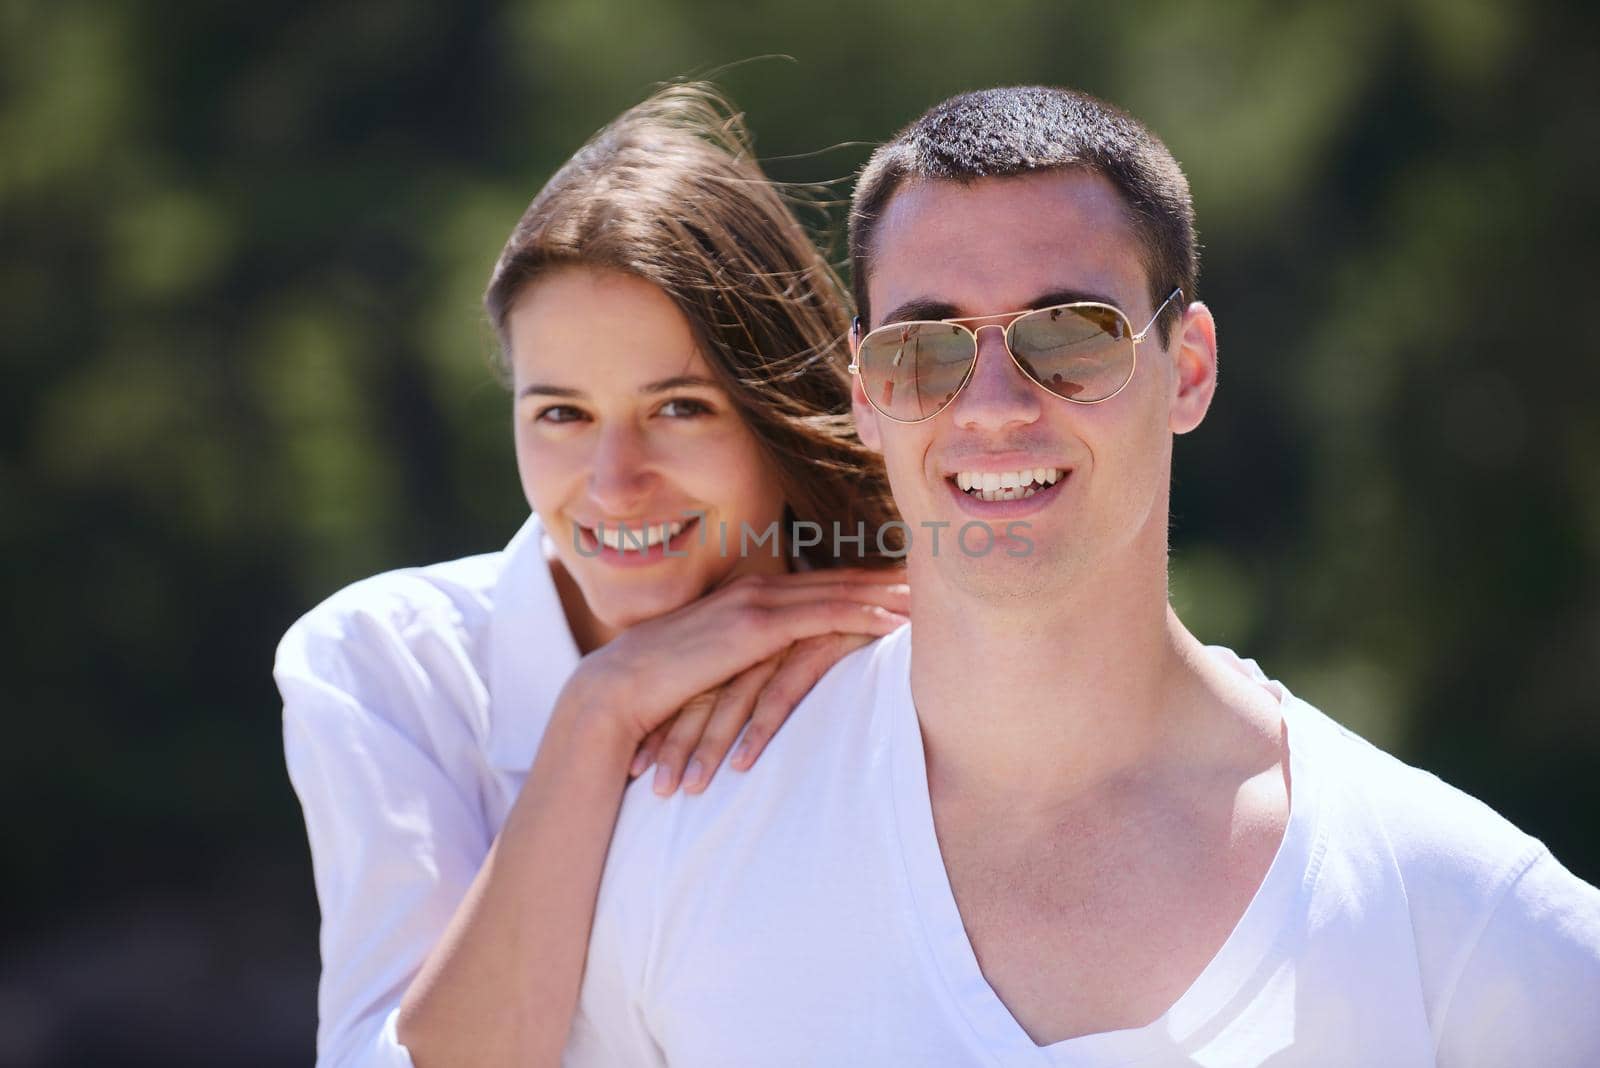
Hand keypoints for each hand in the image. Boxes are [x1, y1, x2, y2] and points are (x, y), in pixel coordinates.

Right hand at [561, 567, 907, 776]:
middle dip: (892, 578)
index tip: (911, 579)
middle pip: (843, 579)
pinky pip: (822, 619)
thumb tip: (778, 676)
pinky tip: (896, 624)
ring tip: (935, 596)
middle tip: (941, 572)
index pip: (825, 583)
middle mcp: (760, 590)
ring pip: (840, 593)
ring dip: (890, 595)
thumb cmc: (664, 686)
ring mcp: (758, 604)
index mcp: (753, 597)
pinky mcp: (755, 629)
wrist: (620, 689)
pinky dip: (862, 617)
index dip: (870, 580)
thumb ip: (750, 661)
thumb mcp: (718, 666)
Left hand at [629, 631, 878, 794]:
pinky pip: (780, 694)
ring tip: (689, 789)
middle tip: (654, 788)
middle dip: (676, 742)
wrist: (896, 593)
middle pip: (705, 695)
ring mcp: (784, 641)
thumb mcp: (796, 653)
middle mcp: (757, 634)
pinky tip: (743, 764)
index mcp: (745, 634)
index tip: (641, 766)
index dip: (668, 726)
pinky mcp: (815, 648)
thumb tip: (742, 713)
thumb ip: (767, 676)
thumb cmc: (849, 626)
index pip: (697, 687)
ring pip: (734, 700)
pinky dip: (759, 731)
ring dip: (709, 746)